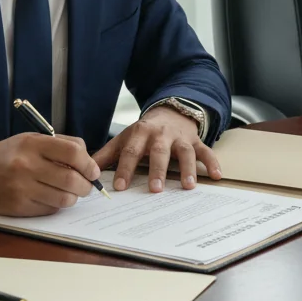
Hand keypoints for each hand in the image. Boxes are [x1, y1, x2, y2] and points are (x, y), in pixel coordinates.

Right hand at [0, 133, 99, 216]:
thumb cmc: (7, 155)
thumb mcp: (31, 140)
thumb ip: (60, 145)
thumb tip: (88, 160)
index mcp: (33, 144)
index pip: (73, 152)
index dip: (89, 164)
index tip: (93, 171)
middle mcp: (27, 165)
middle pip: (72, 179)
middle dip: (86, 186)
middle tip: (86, 186)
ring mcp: (22, 187)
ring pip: (64, 199)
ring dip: (73, 198)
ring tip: (70, 193)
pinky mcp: (19, 206)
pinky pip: (50, 209)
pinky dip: (56, 205)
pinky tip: (51, 197)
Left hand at [93, 107, 222, 192]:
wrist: (170, 111)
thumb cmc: (144, 132)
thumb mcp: (124, 139)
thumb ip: (106, 155)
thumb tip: (84, 171)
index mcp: (140, 134)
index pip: (130, 151)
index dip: (125, 168)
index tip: (120, 187)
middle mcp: (160, 135)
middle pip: (159, 152)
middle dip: (157, 170)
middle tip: (155, 189)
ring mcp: (180, 138)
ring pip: (184, 152)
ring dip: (188, 169)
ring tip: (188, 186)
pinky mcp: (195, 141)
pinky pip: (206, 151)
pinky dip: (213, 163)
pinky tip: (217, 176)